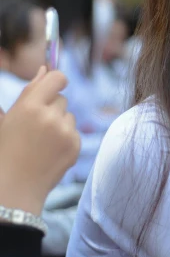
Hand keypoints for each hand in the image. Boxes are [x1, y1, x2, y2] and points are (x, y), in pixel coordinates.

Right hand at [0, 67, 80, 215]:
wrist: (13, 188)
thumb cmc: (6, 150)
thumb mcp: (9, 118)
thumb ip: (29, 91)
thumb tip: (46, 69)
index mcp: (29, 106)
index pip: (57, 78)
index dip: (57, 80)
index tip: (55, 85)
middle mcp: (50, 116)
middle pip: (62, 98)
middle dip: (52, 107)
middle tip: (36, 126)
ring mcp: (65, 132)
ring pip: (68, 116)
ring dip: (59, 123)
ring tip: (41, 142)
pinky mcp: (75, 146)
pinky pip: (74, 132)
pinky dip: (65, 139)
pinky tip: (49, 152)